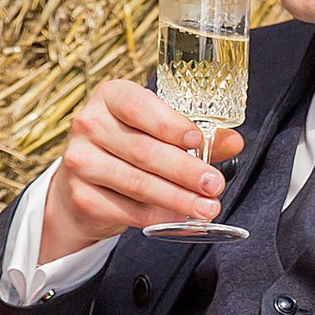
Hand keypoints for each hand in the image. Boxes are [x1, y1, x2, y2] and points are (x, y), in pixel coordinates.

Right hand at [42, 79, 245, 261]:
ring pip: (137, 183)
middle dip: (185, 171)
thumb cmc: (130, 147)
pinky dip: (159, 217)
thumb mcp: (159, 131)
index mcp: (111, 97)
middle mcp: (89, 125)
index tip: (198, 141)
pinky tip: (181, 218)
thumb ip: (196, 136)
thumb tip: (234, 142)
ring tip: (207, 207)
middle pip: (143, 150)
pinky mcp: (81, 197)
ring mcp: (80, 162)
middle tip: (214, 185)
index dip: (170, 125)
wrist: (85, 182)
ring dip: (178, 198)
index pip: (138, 106)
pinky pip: (128, 210)